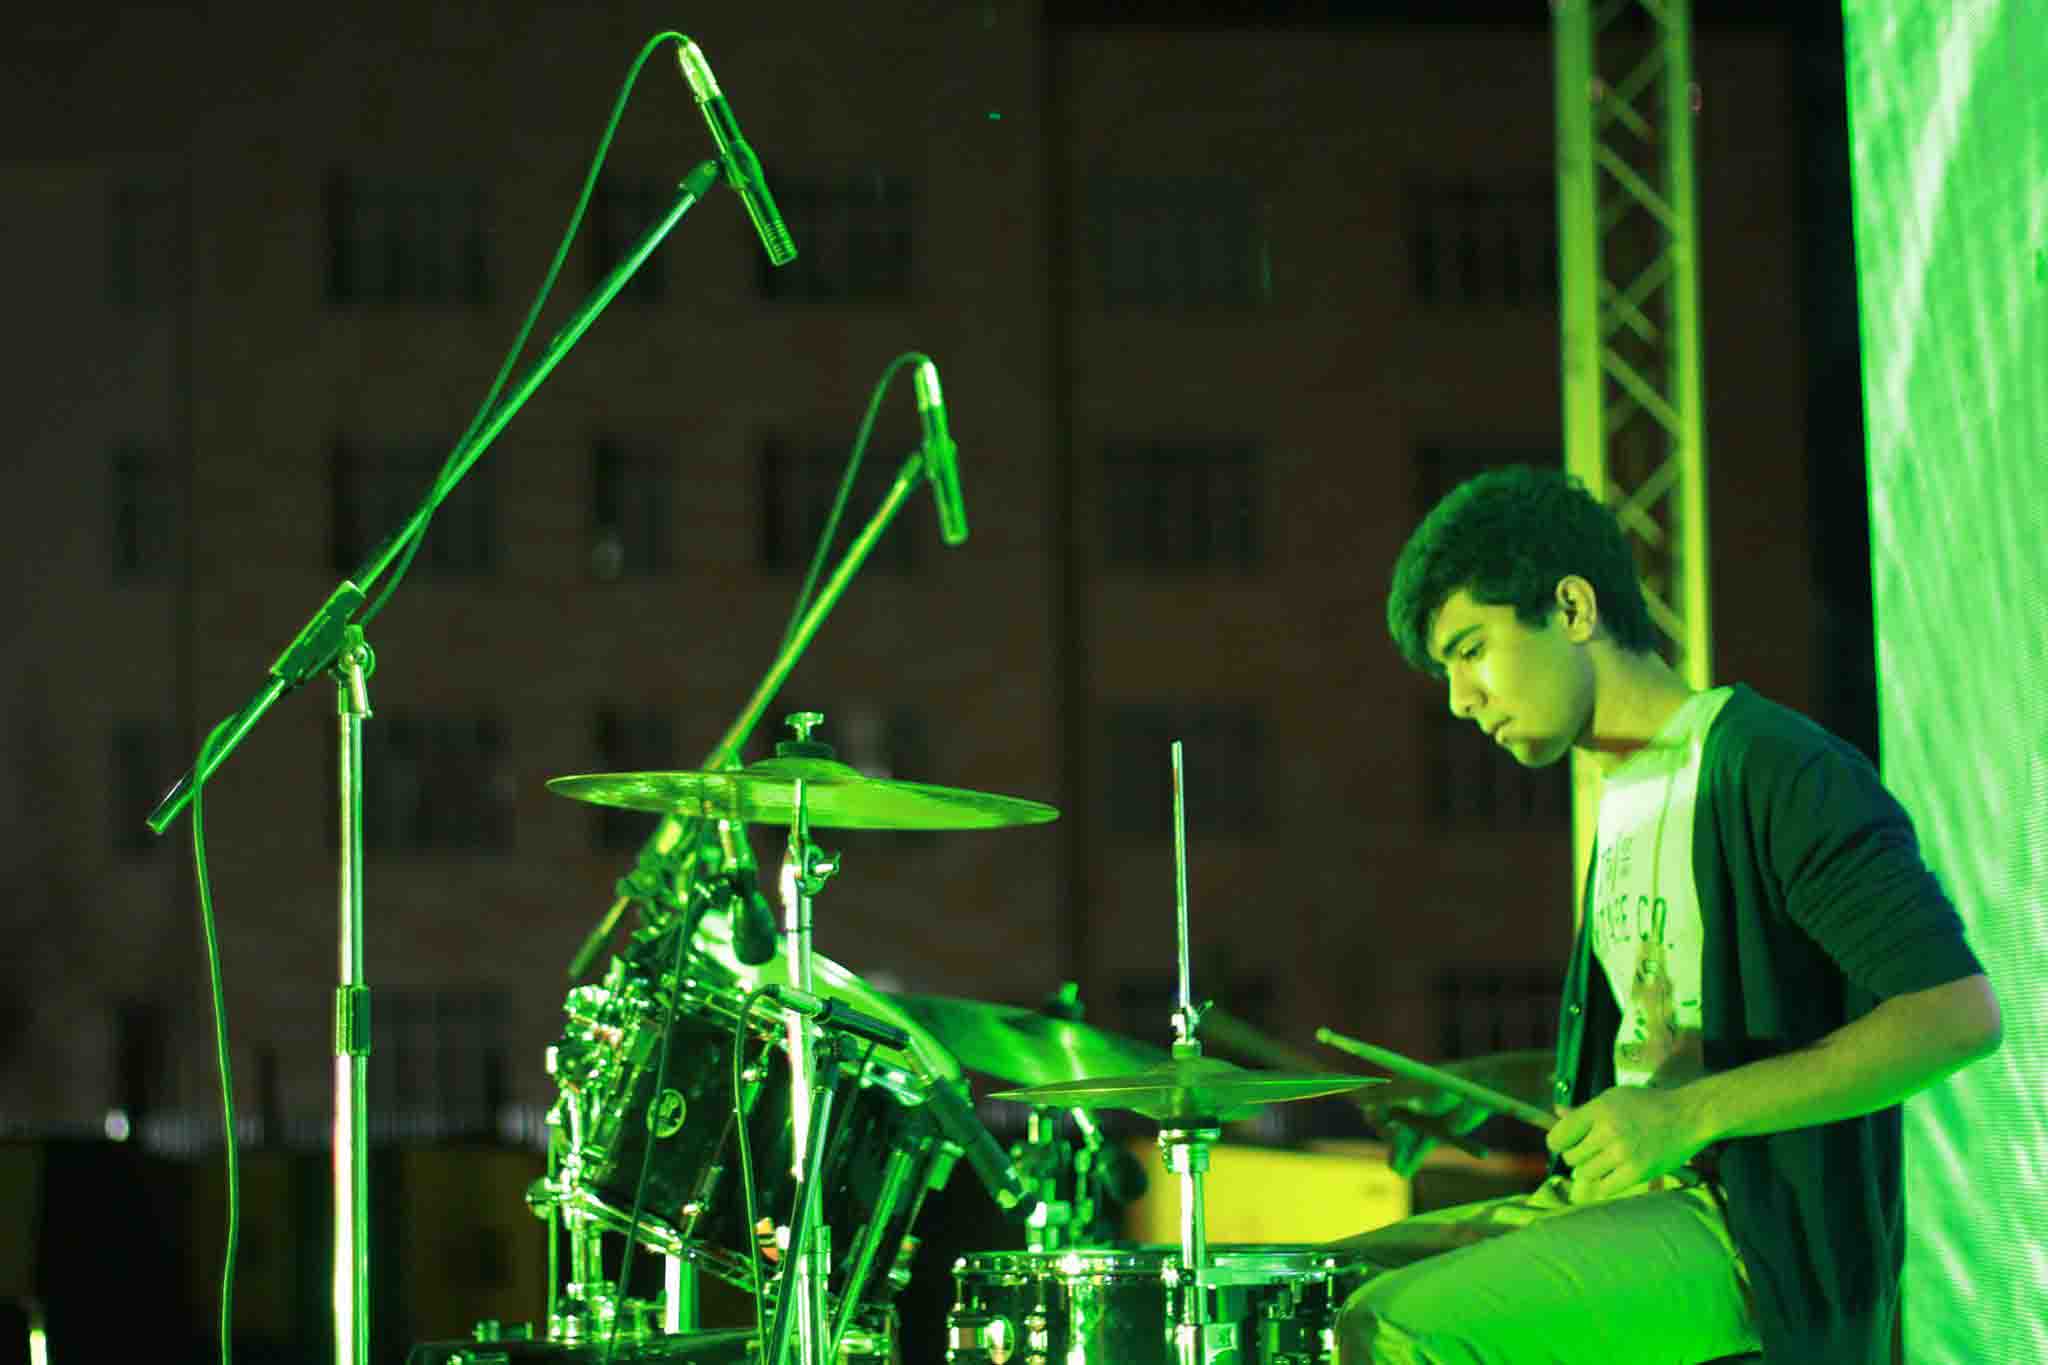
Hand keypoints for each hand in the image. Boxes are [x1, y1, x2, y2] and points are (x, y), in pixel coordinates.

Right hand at [1362, 1083, 1492, 1178]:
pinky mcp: (1437, 1132)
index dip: (1378, 1119)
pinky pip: (1421, 1149)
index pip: (1377, 1107)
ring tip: (1396, 1169)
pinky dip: (1413, 1160)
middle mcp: (1408, 1105)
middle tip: (1397, 1147)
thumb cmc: (1443, 1084)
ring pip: (1405, 1141)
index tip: (1385, 1127)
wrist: (1479, 1090)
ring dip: (1399, 1154)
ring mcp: (1423, 1120)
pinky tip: (1404, 1171)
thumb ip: (1384, 1096)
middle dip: (1391, 1140)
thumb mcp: (1412, 1091)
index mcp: (1398, 1089)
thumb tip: (1356, 1098)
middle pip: (1390, 1127)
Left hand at [1545, 1086, 1705, 1200]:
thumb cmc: (1647, 1105)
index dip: (1557, 1144)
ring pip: (1586, 1174)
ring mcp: (1622, 1152)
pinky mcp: (1637, 1172)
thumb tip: (1555, 1112)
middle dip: (1576, 1157)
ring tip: (1604, 1163)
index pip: (1559, 1136)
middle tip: (1590, 1154)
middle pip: (1571, 1158)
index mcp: (1598, 1109)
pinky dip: (1603, 1184)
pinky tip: (1611, 1175)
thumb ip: (1583, 1110)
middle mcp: (1608, 1130)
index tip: (1564, 1145)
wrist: (1687, 1116)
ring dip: (1591, 1171)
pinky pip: (1604, 1188)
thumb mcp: (1614, 1098)